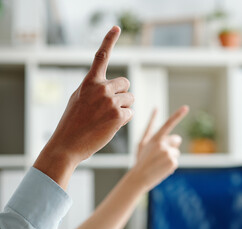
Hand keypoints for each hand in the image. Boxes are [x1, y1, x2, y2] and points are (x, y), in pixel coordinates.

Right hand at [41, 26, 133, 163]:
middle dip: (123, 94)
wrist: (67, 144)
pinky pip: (130, 113)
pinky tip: (110, 126)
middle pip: (126, 83)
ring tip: (106, 118)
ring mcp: (110, 101)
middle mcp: (101, 88)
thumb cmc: (72, 123)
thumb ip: (94, 88)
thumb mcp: (78, 98)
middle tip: (110, 107)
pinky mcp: (118, 115)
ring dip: (123, 108)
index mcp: (89, 82)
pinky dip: (124, 120)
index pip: (101, 57)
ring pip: (130, 99)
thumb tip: (112, 86)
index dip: (109, 40)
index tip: (117, 27)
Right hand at [131, 106, 188, 191]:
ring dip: (170, 156)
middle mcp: (162, 144)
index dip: (178, 115)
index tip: (186, 107)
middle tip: (161, 154)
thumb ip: (151, 130)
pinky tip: (161, 168)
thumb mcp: (142, 143)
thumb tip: (155, 111)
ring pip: (176, 152)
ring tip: (159, 163)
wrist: (139, 177)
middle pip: (177, 139)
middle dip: (173, 145)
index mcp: (155, 138)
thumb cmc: (141, 159)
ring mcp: (168, 153)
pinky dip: (170, 165)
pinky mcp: (172, 162)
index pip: (168, 124)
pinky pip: (176, 161)